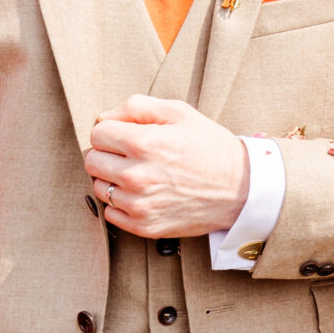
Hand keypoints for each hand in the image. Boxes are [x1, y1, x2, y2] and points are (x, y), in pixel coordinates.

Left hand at [84, 94, 247, 239]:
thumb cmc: (210, 147)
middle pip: (92, 161)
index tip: (126, 135)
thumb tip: (103, 117)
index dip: (111, 130)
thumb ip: (137, 106)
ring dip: (113, 179)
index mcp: (144, 143)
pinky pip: (110, 214)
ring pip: (99, 187)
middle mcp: (137, 176)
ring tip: (140, 174)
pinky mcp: (144, 226)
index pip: (98, 133)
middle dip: (108, 154)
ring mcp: (139, 204)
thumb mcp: (180, 112)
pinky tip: (143, 194)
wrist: (241, 188)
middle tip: (132, 154)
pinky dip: (121, 204)